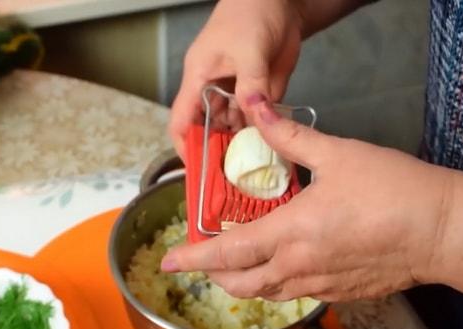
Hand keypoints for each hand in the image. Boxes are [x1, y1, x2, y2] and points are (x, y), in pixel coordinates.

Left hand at [161, 97, 455, 301]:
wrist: (444, 230)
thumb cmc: (393, 190)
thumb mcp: (337, 154)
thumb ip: (290, 137)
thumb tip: (258, 111)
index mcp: (290, 234)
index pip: (226, 253)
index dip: (194, 259)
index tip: (170, 261)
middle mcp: (298, 267)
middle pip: (240, 284)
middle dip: (215, 276)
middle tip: (205, 259)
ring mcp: (320, 286)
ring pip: (268, 294)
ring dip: (245, 283)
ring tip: (238, 265)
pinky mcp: (342, 294)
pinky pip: (297, 294)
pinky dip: (278, 284)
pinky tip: (286, 265)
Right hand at [169, 0, 304, 158]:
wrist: (280, 0)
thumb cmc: (250, 14)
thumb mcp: (249, 50)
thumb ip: (252, 84)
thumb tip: (255, 113)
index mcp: (198, 78)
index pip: (182, 120)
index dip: (185, 146)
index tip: (196, 169)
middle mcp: (214, 90)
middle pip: (207, 129)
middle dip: (216, 152)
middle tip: (229, 178)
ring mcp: (237, 92)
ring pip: (233, 127)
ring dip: (240, 146)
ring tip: (250, 168)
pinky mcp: (259, 92)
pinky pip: (256, 119)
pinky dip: (260, 134)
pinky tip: (268, 149)